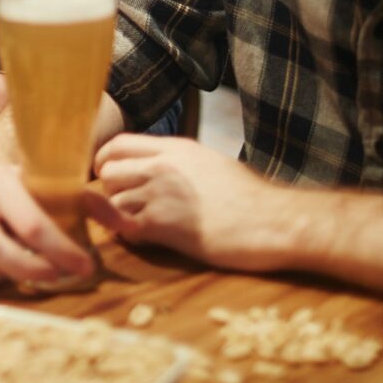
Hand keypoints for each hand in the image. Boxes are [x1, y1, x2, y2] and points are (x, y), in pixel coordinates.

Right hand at [0, 146, 95, 284]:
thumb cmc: (23, 190)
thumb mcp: (57, 189)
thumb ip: (94, 204)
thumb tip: (129, 226)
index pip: (29, 223)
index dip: (60, 250)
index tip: (85, 267)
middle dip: (29, 270)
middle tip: (56, 278)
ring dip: (1, 275)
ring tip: (25, 271)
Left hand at [92, 134, 291, 271]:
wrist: (276, 222)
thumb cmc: (252, 198)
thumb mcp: (211, 164)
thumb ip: (178, 162)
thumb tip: (155, 168)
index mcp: (176, 148)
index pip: (119, 144)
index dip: (106, 160)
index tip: (108, 175)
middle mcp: (163, 165)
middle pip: (109, 171)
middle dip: (112, 190)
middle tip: (128, 205)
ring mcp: (161, 193)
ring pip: (113, 200)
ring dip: (121, 215)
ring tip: (142, 225)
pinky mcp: (164, 223)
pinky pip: (124, 226)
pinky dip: (128, 234)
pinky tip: (148, 238)